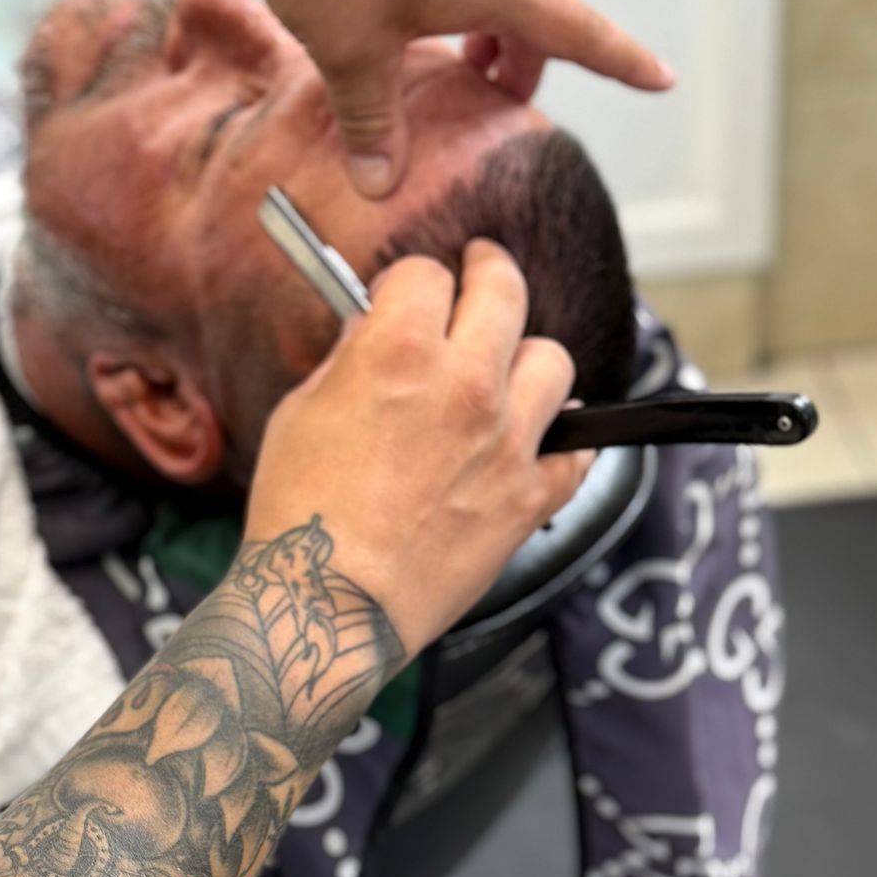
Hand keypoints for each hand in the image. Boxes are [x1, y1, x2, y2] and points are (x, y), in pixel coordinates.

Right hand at [244, 241, 594, 659]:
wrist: (329, 604)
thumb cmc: (300, 512)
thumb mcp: (302, 410)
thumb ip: (350, 359)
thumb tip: (375, 331)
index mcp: (397, 353)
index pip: (424, 274)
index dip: (408, 281)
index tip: (403, 294)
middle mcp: (465, 385)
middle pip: (504, 290)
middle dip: (487, 273)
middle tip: (480, 272)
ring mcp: (509, 441)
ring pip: (553, 360)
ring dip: (525, 359)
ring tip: (504, 372)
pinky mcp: (531, 495)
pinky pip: (577, 447)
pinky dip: (560, 438)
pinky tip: (536, 439)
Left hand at [249, 0, 674, 197]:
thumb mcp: (347, 52)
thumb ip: (373, 123)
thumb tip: (380, 185)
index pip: (581, 33)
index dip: (624, 62)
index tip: (662, 78)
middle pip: (535, 10)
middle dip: (517, 59)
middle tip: (484, 95)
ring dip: (486, 18)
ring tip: (441, 48)